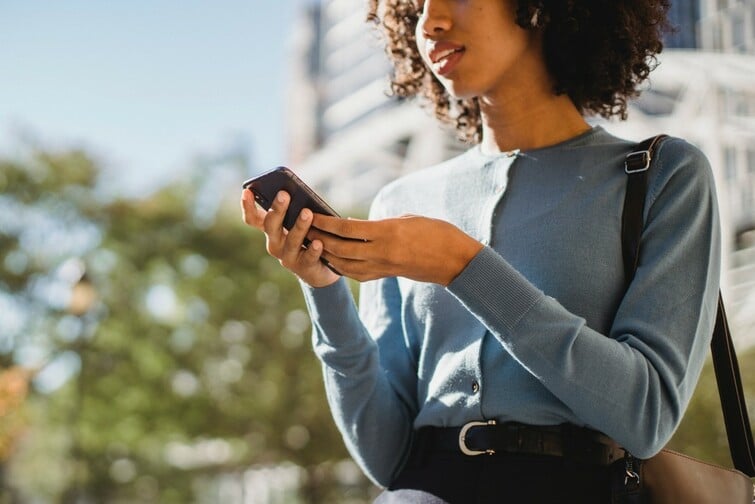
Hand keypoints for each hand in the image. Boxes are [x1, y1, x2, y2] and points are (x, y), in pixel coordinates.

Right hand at [240, 189, 339, 287]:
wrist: (319, 268)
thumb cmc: (308, 237)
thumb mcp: (300, 222)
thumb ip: (297, 209)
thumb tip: (301, 193)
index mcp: (271, 229)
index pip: (253, 218)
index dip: (247, 206)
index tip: (246, 191)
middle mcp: (274, 243)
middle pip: (271, 225)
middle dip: (277, 209)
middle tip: (284, 194)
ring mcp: (287, 256)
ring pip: (291, 240)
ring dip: (299, 226)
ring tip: (307, 213)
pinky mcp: (303, 267)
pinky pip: (308, 258)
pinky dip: (313, 250)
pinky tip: (318, 242)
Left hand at [309, 214, 483, 284]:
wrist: (455, 261)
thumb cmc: (435, 232)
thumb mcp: (406, 219)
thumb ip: (378, 225)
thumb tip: (351, 226)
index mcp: (388, 232)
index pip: (348, 228)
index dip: (326, 222)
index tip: (311, 213)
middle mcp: (382, 252)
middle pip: (340, 248)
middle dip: (319, 239)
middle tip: (302, 228)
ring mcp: (383, 267)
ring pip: (344, 264)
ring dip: (325, 254)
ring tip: (311, 243)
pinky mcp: (385, 275)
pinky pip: (355, 273)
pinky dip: (339, 265)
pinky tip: (330, 258)